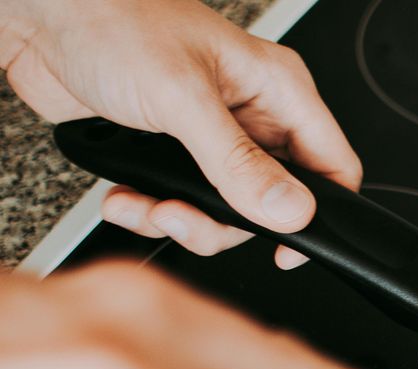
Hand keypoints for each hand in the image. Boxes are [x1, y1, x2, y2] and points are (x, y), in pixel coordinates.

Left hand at [0, 0, 359, 267]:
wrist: (37, 15)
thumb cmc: (110, 18)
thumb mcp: (183, 98)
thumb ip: (238, 162)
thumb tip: (290, 211)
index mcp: (278, 89)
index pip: (331, 165)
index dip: (319, 214)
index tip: (288, 249)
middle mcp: (250, 115)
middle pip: (271, 203)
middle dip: (224, 223)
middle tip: (186, 219)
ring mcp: (210, 136)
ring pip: (223, 212)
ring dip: (180, 221)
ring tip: (146, 207)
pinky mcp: (170, 152)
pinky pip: (178, 203)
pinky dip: (149, 211)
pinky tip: (125, 196)